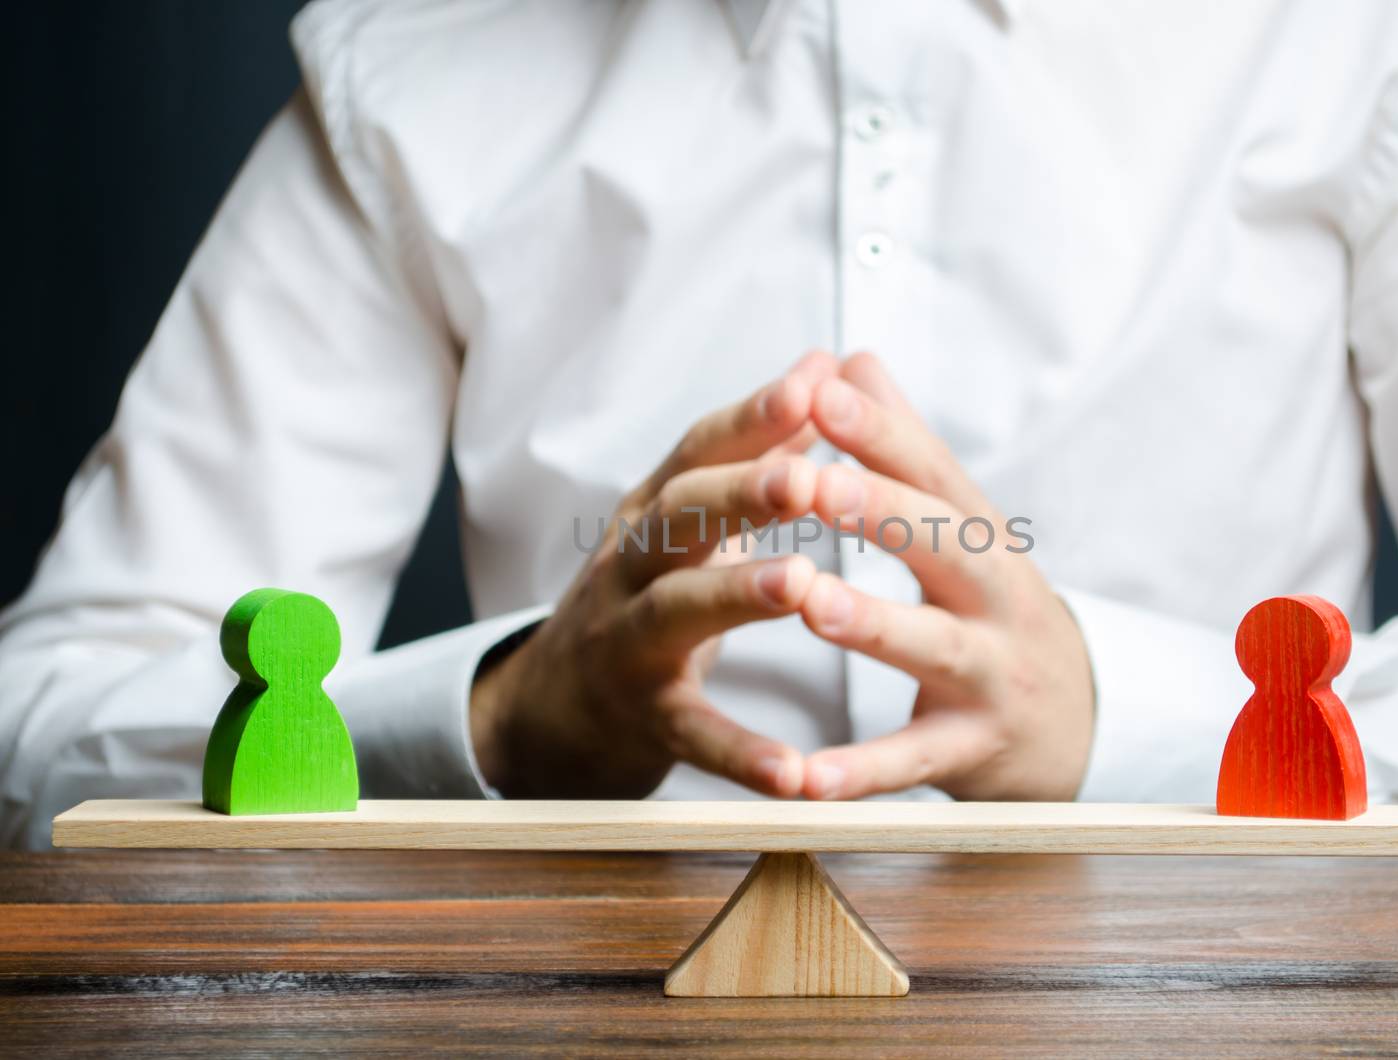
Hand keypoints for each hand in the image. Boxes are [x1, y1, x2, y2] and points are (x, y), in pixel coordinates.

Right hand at [470, 352, 837, 798]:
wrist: (557, 705)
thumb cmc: (650, 592)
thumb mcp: (692, 518)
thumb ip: (758, 449)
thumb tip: (822, 365)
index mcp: (654, 511)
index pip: (698, 450)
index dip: (752, 416)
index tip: (813, 383)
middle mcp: (630, 565)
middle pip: (679, 518)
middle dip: (742, 493)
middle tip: (808, 479)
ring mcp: (627, 641)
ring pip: (675, 611)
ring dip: (736, 596)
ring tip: (801, 586)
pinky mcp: (642, 718)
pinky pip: (690, 734)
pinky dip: (739, 754)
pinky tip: (793, 773)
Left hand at [797, 353, 1095, 801]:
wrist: (1080, 722)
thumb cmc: (992, 607)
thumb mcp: (962, 526)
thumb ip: (903, 447)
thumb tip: (851, 359)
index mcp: (980, 533)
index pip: (930, 470)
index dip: (878, 431)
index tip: (819, 388)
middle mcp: (994, 596)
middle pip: (943, 545)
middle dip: (876, 510)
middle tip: (806, 480)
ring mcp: (989, 674)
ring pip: (931, 646)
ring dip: (871, 624)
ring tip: (809, 603)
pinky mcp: (972, 750)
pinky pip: (911, 763)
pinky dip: (860, 772)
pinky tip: (804, 778)